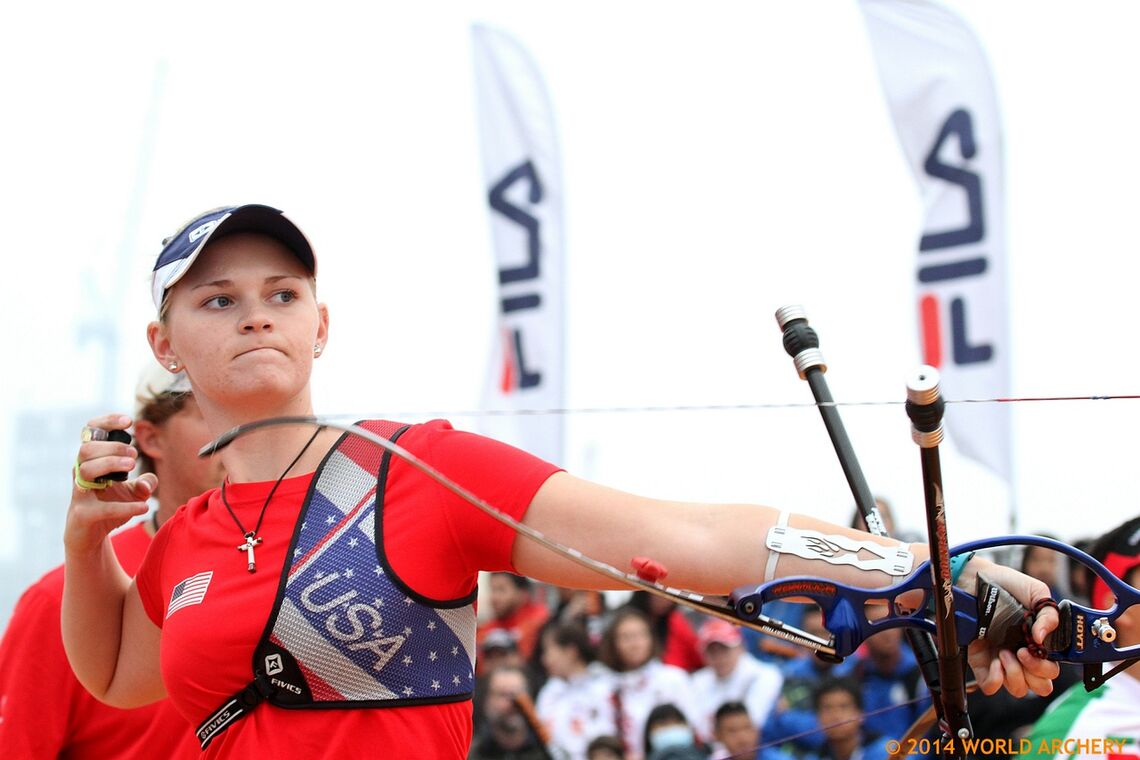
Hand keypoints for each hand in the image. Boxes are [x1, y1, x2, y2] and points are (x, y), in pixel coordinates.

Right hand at [66, 414, 154, 554]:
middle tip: (133, 457)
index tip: (128, 421)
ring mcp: (79, 494)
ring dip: (110, 464)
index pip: (90, 433)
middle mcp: (81, 474)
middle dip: (113, 448)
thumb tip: (147, 482)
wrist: (91, 538)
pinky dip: (125, 507)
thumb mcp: (135, 492)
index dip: (106, 422)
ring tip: (132, 468)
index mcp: (91, 462)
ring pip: (86, 469)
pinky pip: (100, 508)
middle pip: (87, 449)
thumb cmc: (110, 506)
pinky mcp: (82, 515)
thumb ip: (146, 482)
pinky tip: (144, 507)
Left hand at [959, 556, 1059, 696]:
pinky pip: (990, 686)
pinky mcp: (980, 661)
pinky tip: (995, 661)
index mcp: (1038, 644)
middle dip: (1034, 673)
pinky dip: (995, 679)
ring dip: (1015, 675)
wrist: (977, 577)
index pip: (1051, 673)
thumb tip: (1041, 638)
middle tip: (1021, 651)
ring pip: (1018, 689)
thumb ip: (1049, 614)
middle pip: (1039, 687)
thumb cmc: (1007, 585)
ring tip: (1004, 652)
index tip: (1034, 648)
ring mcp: (1001, 660)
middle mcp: (1021, 655)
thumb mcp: (1036, 592)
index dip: (1046, 668)